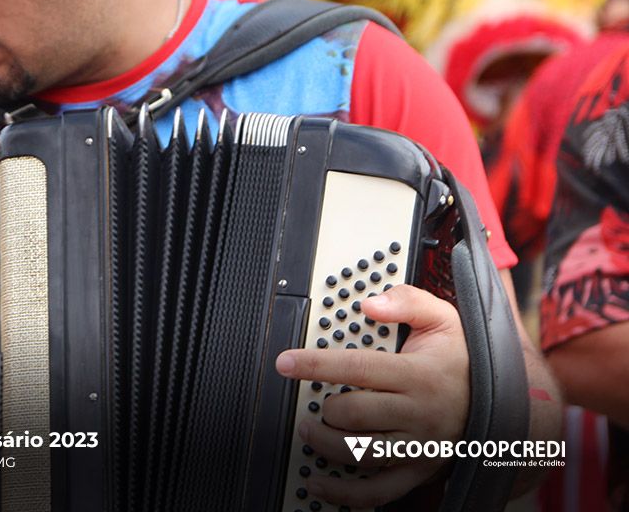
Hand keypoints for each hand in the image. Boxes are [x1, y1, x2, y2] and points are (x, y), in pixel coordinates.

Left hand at [275, 284, 468, 507]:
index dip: (316, 365)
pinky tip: (318, 482)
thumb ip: (407, 302)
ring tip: (309, 430)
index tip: (286, 362)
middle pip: (355, 415)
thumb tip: (370, 304)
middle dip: (324, 409)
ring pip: (362, 454)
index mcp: (420, 375)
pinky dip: (344, 494)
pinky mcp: (419, 472)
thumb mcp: (444, 319)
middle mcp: (420, 414)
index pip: (357, 368)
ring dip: (326, 444)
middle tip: (309, 401)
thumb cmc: (462, 360)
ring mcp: (420, 447)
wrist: (510, 404)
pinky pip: (379, 492)